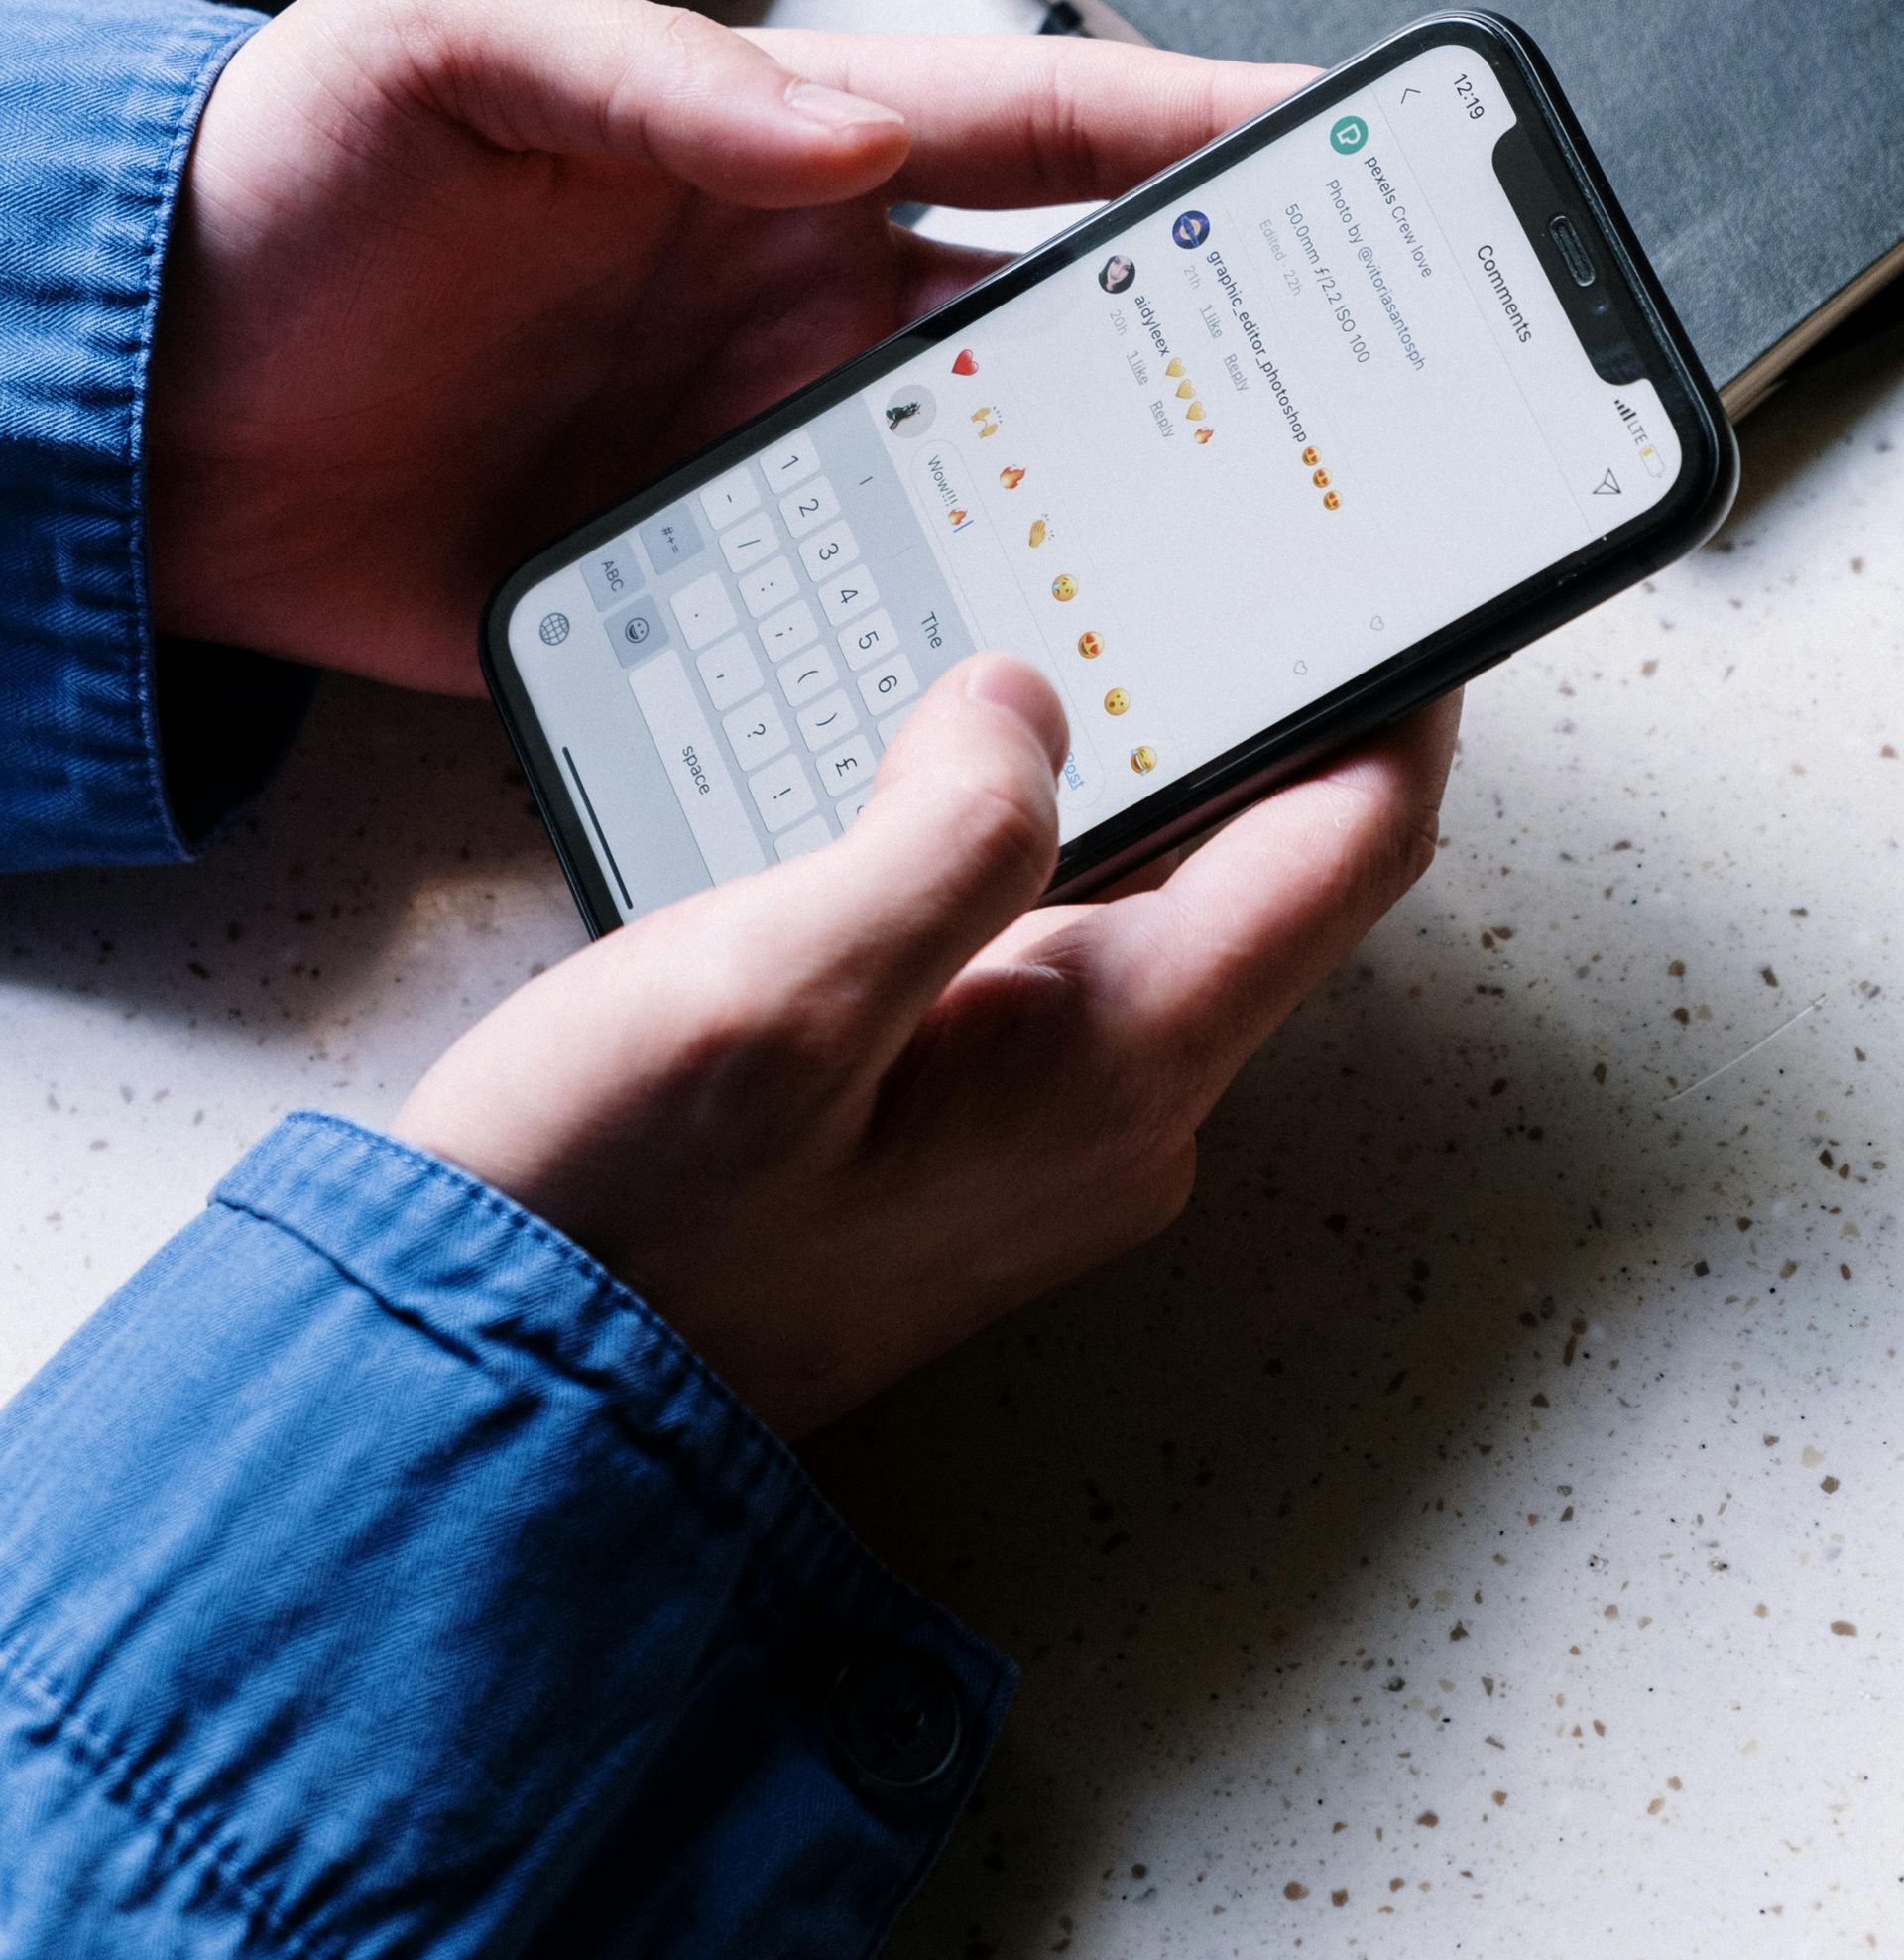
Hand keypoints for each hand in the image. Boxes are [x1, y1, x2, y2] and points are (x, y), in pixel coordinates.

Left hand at [149, 0, 1314, 690]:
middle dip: (1208, 367)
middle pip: (1056, 340)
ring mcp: (762, 455)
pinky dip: (951, 659)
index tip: (1338, 135)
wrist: (142, 414)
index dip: (1191, 132)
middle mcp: (802, 309)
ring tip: (1243, 593)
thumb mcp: (439, 48)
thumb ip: (647, 72)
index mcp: (775, 154)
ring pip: (993, 494)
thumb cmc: (280, 183)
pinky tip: (1026, 715)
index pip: (1031, 134)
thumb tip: (847, 131)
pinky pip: (864, 620)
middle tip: (1348, 414)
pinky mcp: (701, 584)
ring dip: (1106, 536)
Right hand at [398, 656, 1458, 1434]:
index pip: (1349, 849)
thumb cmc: (616, 1210)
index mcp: (1116, 1067)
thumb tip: (1031, 710)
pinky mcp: (971, 1142)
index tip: (1397, 573)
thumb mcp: (769, 993)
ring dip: (1127, 779)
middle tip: (1196, 562)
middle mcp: (1122, 1117)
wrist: (509, 1397)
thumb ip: (940, 837)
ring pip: (1154, 913)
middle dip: (1252, 717)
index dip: (1396, 695)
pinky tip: (936, 787)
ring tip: (1064, 642)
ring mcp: (1050, 1141)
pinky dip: (1030, 852)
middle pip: (1268, 875)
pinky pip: (1056, 961)